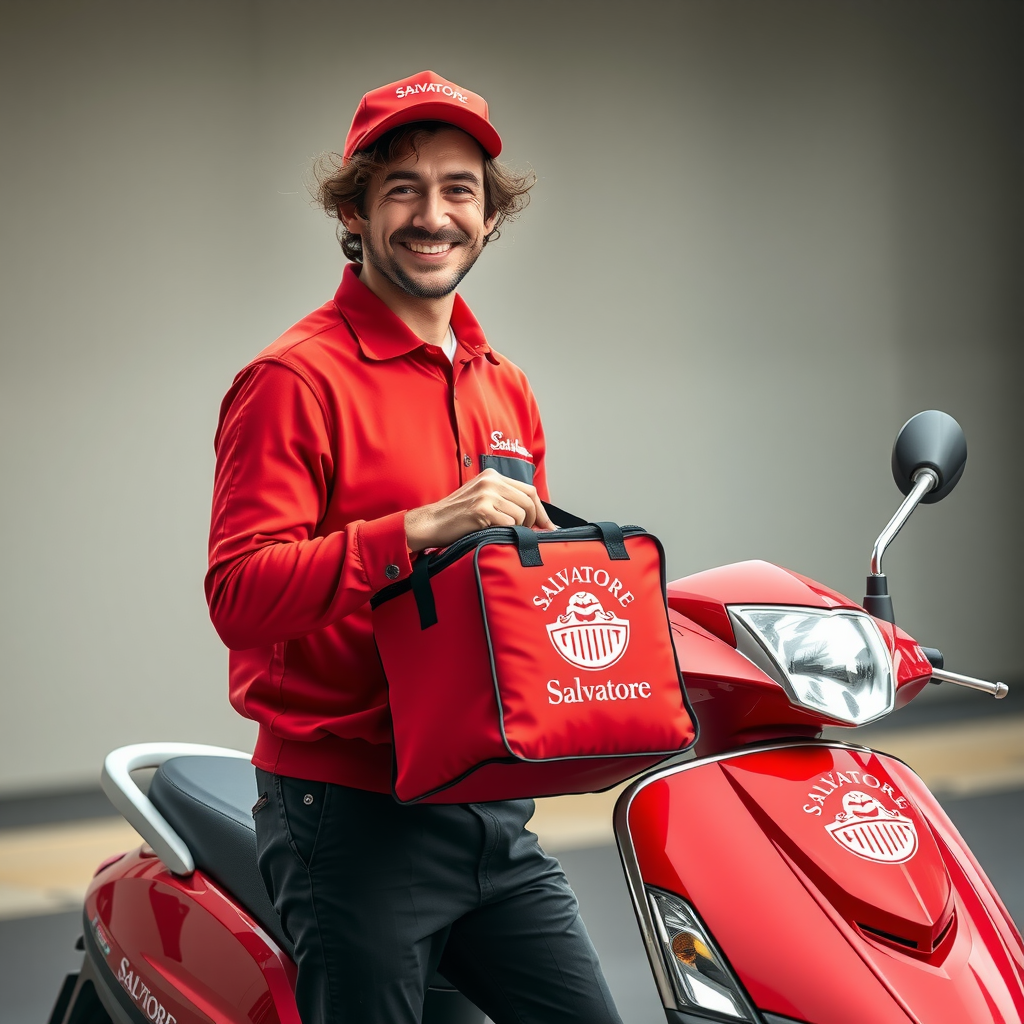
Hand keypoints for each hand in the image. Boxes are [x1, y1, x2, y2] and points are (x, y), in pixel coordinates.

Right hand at [404, 469, 553, 551]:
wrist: (431, 523)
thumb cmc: (457, 516)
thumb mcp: (482, 499)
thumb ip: (505, 501)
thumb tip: (535, 518)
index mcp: (492, 475)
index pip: (529, 490)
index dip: (541, 510)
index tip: (548, 526)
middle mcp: (491, 480)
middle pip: (529, 501)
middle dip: (534, 521)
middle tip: (529, 535)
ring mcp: (486, 493)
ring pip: (521, 513)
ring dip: (518, 528)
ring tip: (504, 533)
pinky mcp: (481, 508)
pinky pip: (509, 523)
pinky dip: (507, 532)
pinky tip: (494, 533)